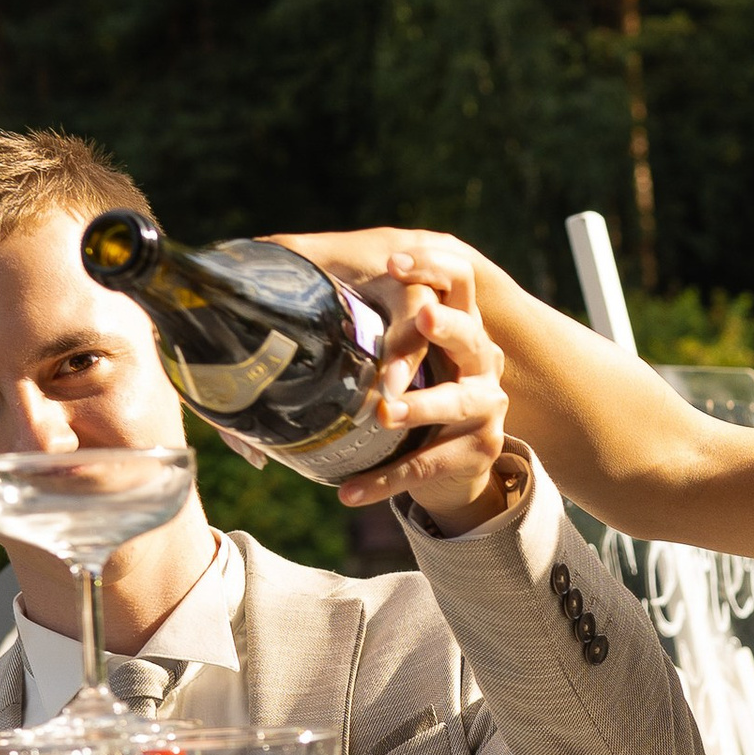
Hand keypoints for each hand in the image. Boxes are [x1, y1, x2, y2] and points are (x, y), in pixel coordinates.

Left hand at [349, 246, 513, 530]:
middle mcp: (482, 359)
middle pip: (470, 334)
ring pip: (455, 402)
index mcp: (458, 322)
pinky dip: (384, 480)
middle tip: (422, 317)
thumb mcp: (393, 354)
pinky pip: (425, 465)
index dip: (431, 266)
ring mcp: (487, 405)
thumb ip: (352, 325)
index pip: (457, 279)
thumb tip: (266, 275)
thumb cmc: (409, 391)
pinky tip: (348, 493)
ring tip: (385, 412)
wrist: (451, 463)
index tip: (394, 260)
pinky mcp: (479, 450)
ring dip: (420, 405)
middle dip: (446, 325)